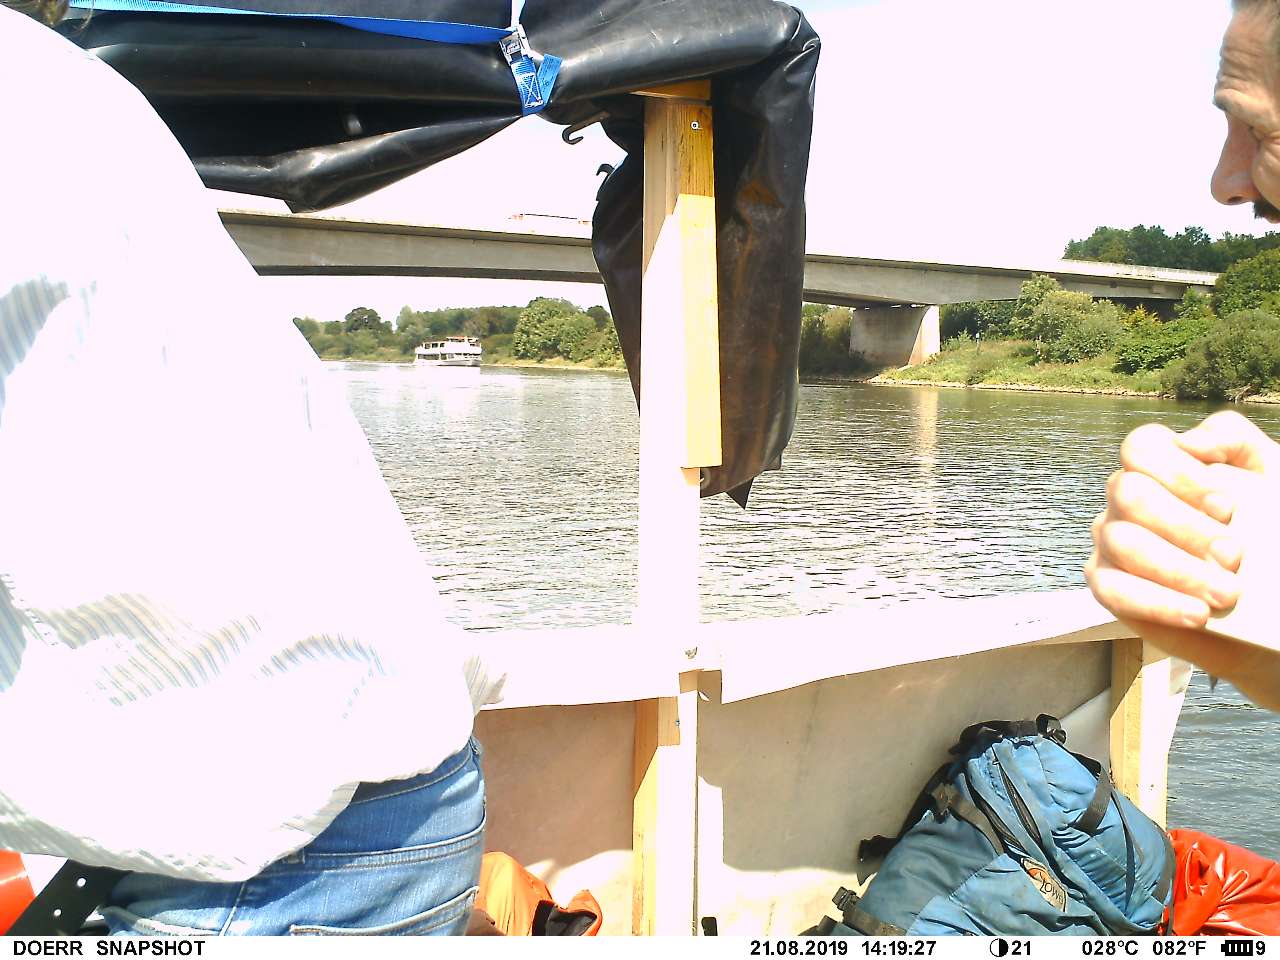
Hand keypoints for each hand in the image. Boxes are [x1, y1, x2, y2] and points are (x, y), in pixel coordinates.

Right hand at [1085, 410, 1279, 709]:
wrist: (1262, 602)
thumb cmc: (1262, 531)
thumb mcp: (1265, 475)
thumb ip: (1233, 439)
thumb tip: (1194, 443)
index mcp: (1158, 467)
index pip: (1142, 448)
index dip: (1180, 473)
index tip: (1227, 506)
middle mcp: (1126, 500)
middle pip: (1130, 494)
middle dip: (1184, 526)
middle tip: (1234, 555)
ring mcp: (1111, 542)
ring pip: (1123, 542)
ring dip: (1179, 570)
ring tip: (1227, 594)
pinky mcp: (1107, 587)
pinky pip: (1114, 591)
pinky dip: (1159, 604)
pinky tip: (1197, 614)